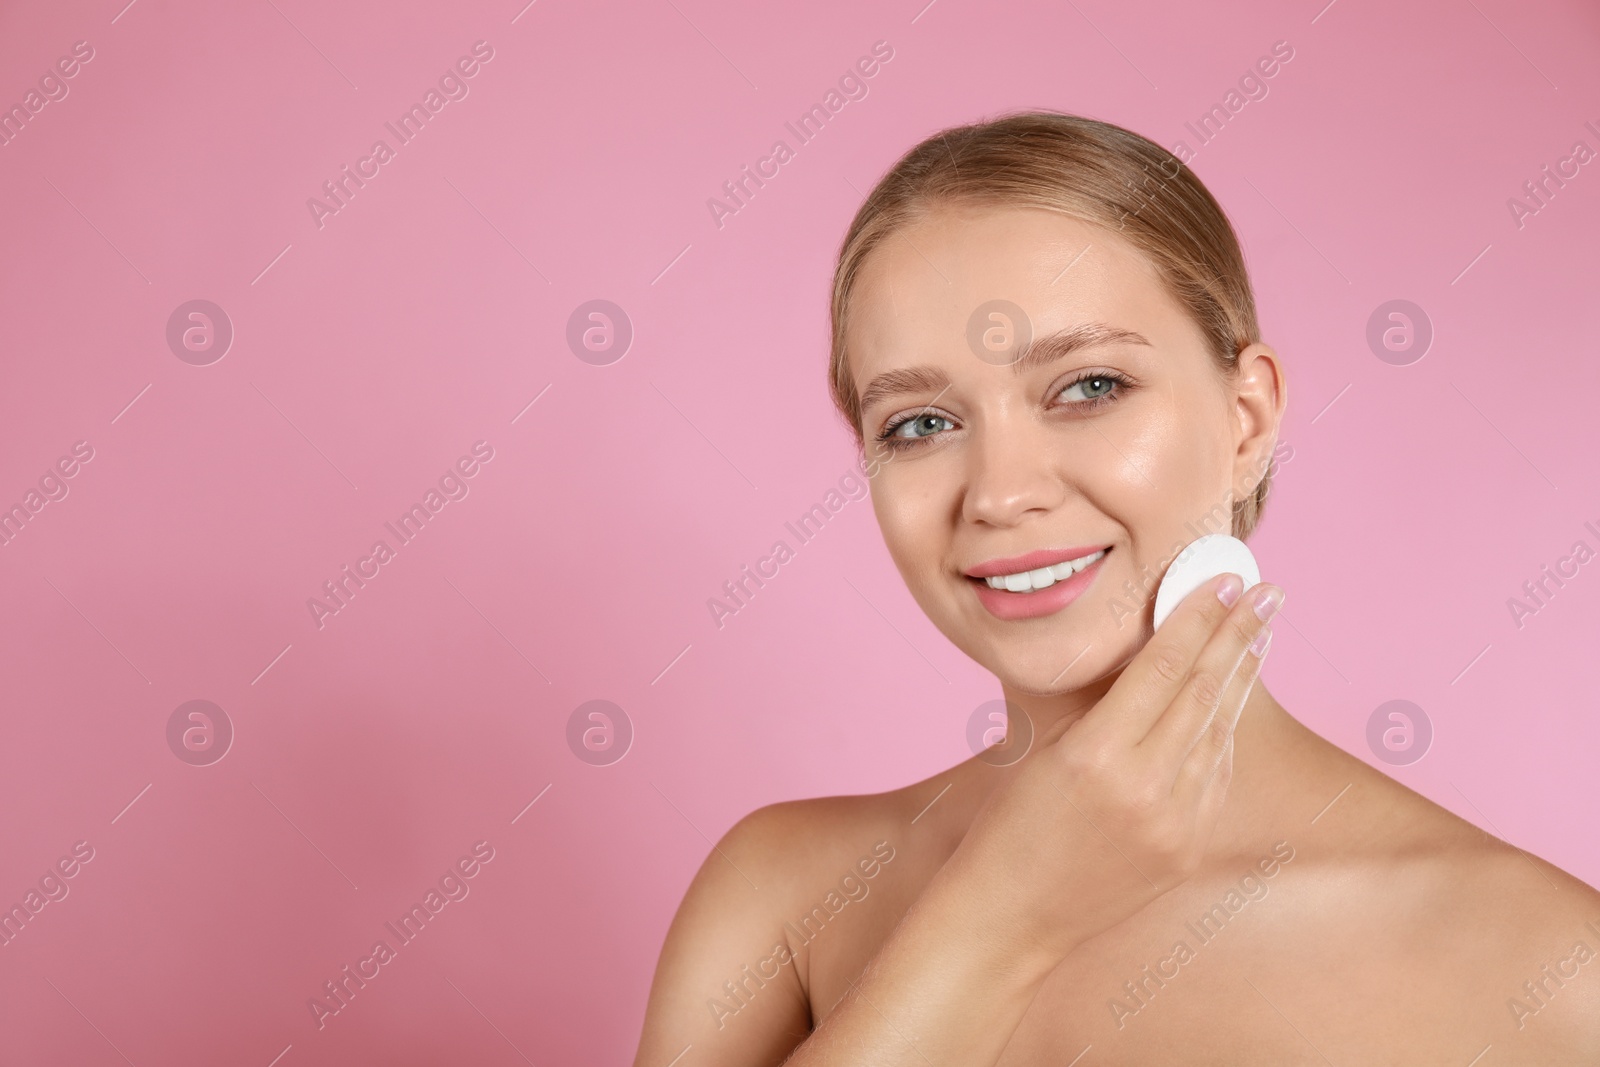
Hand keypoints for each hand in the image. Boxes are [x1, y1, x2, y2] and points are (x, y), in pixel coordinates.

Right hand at [934, 572, 1282, 965]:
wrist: (1011, 915)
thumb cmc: (1011, 823)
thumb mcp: (1046, 748)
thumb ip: (1104, 706)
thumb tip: (1156, 654)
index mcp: (1097, 753)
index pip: (1163, 667)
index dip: (1198, 618)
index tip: (1226, 580)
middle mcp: (1143, 788)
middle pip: (1204, 692)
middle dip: (1239, 635)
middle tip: (1267, 592)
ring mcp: (1173, 825)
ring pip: (1218, 734)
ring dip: (1241, 681)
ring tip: (1259, 636)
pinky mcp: (1186, 852)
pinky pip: (1214, 780)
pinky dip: (1222, 735)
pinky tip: (1230, 703)